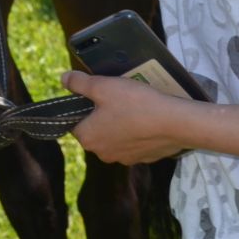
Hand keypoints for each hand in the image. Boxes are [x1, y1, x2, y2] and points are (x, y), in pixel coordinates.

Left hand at [59, 69, 193, 163]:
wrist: (174, 123)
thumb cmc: (134, 103)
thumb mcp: (102, 86)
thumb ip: (80, 83)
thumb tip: (64, 79)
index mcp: (88, 138)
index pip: (76, 122)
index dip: (84, 107)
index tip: (98, 96)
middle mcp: (102, 154)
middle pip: (96, 130)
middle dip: (103, 116)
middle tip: (117, 98)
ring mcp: (124, 159)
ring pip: (115, 137)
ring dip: (120, 125)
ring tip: (133, 106)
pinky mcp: (143, 159)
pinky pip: (134, 143)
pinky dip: (137, 133)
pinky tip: (146, 119)